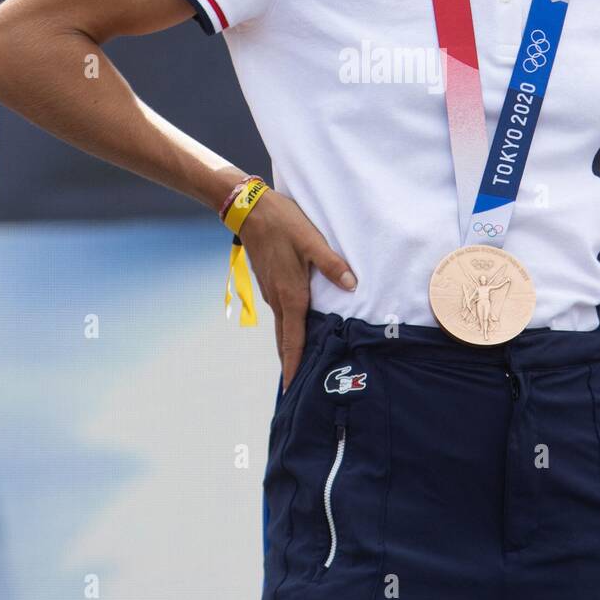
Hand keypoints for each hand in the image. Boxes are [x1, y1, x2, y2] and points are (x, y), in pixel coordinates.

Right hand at [238, 189, 356, 391]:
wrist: (249, 210)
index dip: (294, 365)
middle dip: (291, 363)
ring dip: (290, 346)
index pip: (293, 339)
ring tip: (300, 363)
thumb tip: (351, 284)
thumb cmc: (282, 223)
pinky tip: (298, 328)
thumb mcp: (311, 241)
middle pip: (285, 340)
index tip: (292, 389)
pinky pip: (280, 313)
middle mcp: (279, 299)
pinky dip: (287, 328)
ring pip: (282, 327)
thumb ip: (331, 264)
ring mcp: (271, 292)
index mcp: (291, 295)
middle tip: (298, 387)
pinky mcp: (269, 283)